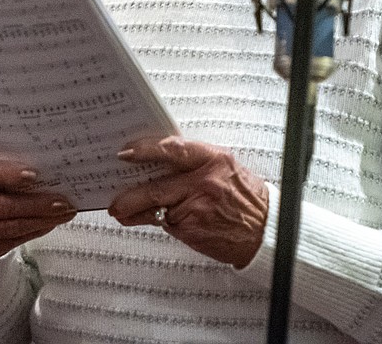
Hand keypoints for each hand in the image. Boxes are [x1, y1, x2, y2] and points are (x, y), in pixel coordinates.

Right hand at [0, 156, 77, 258]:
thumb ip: (0, 164)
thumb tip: (39, 167)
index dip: (8, 174)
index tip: (34, 174)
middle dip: (35, 205)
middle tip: (61, 202)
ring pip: (8, 228)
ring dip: (39, 221)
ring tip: (62, 213)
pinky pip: (10, 240)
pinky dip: (32, 231)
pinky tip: (47, 223)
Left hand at [108, 136, 268, 267]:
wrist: (266, 229)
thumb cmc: (244, 195)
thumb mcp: (224, 166)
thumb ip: (193, 161)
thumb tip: (158, 158)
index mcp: (213, 159)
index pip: (173, 150)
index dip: (146, 150)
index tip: (127, 152)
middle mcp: (204, 183)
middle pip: (157, 188)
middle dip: (130, 195)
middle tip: (115, 199)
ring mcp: (198, 209)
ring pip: (157, 209)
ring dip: (136, 212)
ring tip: (122, 212)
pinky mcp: (194, 230)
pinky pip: (168, 224)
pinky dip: (160, 222)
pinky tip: (155, 220)